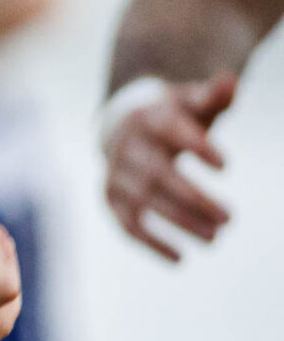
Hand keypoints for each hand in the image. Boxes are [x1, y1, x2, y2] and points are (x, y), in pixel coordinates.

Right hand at [103, 75, 235, 261]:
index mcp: (150, 117)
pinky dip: (150, 242)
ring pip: (145, 203)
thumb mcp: (192, 101)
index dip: (196, 147)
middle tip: (230, 220)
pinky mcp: (111, 197)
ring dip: (179, 222)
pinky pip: (127, 223)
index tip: (226, 166)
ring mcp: (116, 174)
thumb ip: (213, 95)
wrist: (124, 123)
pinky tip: (180, 258)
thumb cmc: (173, 114)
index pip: (171, 131)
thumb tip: (228, 82)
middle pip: (159, 176)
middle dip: (193, 199)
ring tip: (215, 238)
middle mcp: (128, 146)